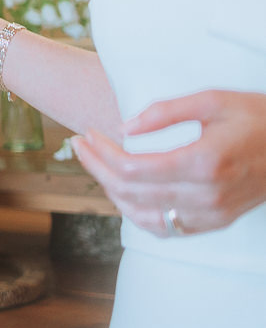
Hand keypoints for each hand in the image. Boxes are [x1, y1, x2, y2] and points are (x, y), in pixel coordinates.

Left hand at [73, 90, 265, 236]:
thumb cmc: (256, 116)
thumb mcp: (212, 99)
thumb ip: (165, 112)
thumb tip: (124, 128)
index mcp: (205, 163)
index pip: (133, 170)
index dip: (101, 153)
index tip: (86, 133)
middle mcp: (207, 196)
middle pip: (131, 192)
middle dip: (96, 168)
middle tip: (79, 145)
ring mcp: (213, 214)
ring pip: (143, 216)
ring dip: (111, 192)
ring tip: (95, 164)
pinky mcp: (216, 222)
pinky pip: (166, 228)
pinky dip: (136, 212)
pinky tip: (122, 190)